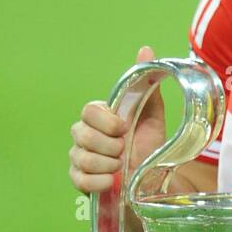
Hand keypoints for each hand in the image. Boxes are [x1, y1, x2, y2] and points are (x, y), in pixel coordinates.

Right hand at [68, 46, 165, 193]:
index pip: (89, 111)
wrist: (153, 181)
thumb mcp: (152, 116)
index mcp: (99, 117)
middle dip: (109, 145)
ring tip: (122, 166)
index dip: (106, 121)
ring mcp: (79, 158)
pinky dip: (99, 181)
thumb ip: (146, 86)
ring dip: (107, 164)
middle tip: (125, 150)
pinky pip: (80, 179)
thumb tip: (146, 50)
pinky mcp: (79, 180)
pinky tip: (113, 181)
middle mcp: (84, 136)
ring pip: (80, 157)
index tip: (124, 128)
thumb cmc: (149, 146)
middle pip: (80, 133)